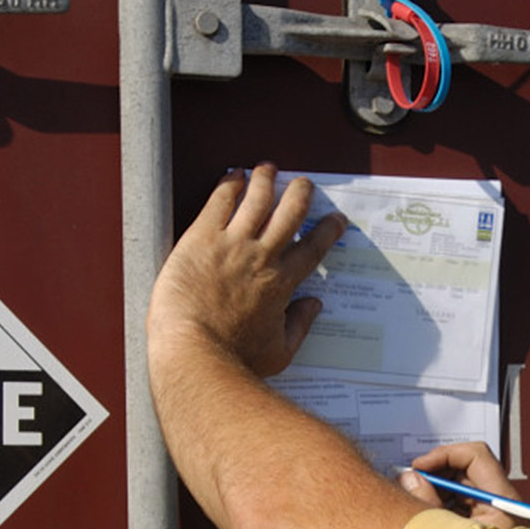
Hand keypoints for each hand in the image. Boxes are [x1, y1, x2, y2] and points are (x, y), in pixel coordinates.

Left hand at [146, 164, 346, 377]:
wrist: (194, 352)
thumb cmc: (234, 360)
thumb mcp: (279, 353)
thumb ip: (300, 327)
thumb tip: (314, 306)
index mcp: (282, 283)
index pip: (312, 248)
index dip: (327, 230)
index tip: (335, 220)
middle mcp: (262, 256)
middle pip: (289, 213)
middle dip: (300, 193)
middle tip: (304, 184)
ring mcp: (232, 244)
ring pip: (257, 199)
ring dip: (265, 180)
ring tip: (268, 169)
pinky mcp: (202, 238)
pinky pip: (220, 201)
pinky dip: (230, 184)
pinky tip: (233, 176)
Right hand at [401, 442, 523, 528]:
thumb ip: (426, 504)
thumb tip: (409, 478)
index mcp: (501, 499)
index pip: (475, 457)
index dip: (445, 455)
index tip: (421, 467)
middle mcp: (498, 502)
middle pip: (464, 471)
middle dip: (434, 473)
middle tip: (409, 484)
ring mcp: (492, 515)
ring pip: (459, 489)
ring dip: (434, 491)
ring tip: (413, 503)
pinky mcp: (483, 527)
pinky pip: (458, 506)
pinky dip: (439, 507)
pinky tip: (423, 520)